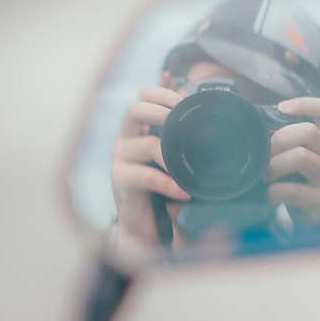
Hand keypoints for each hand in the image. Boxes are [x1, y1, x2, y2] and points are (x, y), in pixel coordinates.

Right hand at [111, 87, 190, 243]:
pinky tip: (186, 192)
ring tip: (193, 167)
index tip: (185, 102)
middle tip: (186, 125)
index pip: (142, 96)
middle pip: (134, 110)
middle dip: (163, 112)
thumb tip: (199, 106)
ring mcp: (120, 160)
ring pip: (147, 144)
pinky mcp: (121, 182)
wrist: (145, 227)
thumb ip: (180, 134)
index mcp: (136, 129)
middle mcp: (124, 139)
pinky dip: (170, 184)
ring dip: (174, 154)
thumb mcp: (172, 157)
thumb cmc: (163, 188)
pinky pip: (148, 177)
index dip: (162, 93)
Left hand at [265, 97, 319, 219]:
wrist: (314, 228)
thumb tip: (251, 126)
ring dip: (274, 165)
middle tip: (262, 156)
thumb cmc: (298, 188)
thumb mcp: (295, 162)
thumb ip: (284, 144)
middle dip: (277, 140)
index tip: (279, 109)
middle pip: (308, 131)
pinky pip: (293, 189)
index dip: (303, 104)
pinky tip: (270, 196)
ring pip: (301, 156)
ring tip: (265, 177)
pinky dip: (274, 191)